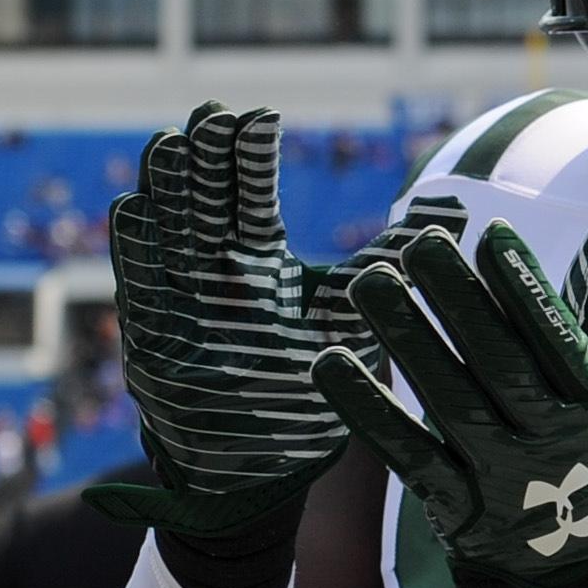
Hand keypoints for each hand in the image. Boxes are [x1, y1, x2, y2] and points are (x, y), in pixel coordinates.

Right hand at [86, 103, 380, 539]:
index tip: (258, 115)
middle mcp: (212, 272)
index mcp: (258, 262)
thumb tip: (454, 209)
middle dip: (204, 157)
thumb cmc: (301, 393)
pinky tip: (132, 208)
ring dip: (164, 188)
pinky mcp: (149, 338)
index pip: (250, 194)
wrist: (252, 473)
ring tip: (169, 144)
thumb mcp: (349, 320)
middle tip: (210, 114)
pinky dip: (132, 248)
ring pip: (165, 228)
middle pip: (203, 199)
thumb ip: (388, 263)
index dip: (250, 155)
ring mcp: (176, 300)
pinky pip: (134, 285)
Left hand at [314, 180, 587, 587]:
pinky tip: (331, 365)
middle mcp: (550, 440)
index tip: (489, 237)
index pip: (555, 339)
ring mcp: (503, 479)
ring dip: (405, 343)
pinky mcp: (459, 512)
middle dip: (457, 303)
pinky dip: (368, 414)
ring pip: (449, 404)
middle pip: (498, 365)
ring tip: (366, 283)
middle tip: (416, 244)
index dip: (524, 291)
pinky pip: (407, 456)